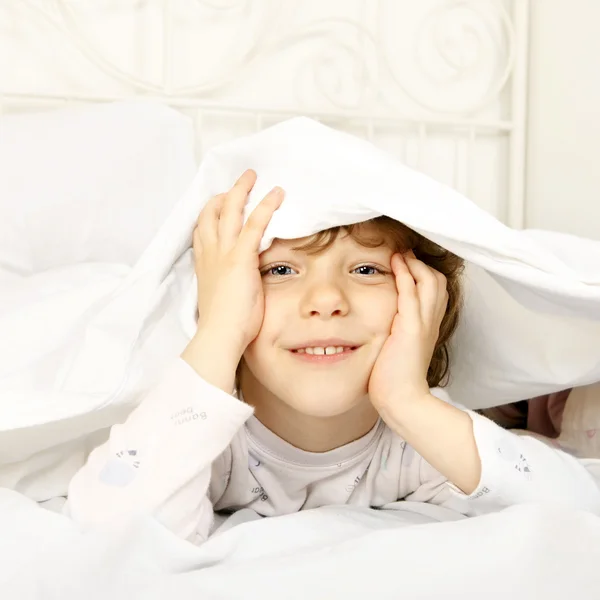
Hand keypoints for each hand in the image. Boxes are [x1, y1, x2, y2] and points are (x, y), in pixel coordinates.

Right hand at [181, 170, 283, 389]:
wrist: (219, 335)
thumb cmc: (223, 324)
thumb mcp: (222, 297)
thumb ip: (229, 283)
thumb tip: (239, 283)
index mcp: (204, 263)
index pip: (203, 229)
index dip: (211, 212)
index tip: (222, 203)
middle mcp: (210, 253)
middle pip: (211, 212)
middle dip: (224, 194)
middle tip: (240, 181)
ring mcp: (224, 253)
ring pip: (230, 210)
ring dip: (242, 190)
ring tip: (254, 177)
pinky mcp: (241, 257)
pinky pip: (254, 224)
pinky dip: (265, 205)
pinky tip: (276, 194)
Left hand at [368, 251, 448, 412]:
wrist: (403, 401)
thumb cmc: (395, 379)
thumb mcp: (399, 348)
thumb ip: (397, 332)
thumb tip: (384, 324)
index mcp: (428, 327)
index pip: (435, 291)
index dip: (424, 273)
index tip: (407, 262)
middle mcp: (430, 323)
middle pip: (438, 281)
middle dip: (421, 263)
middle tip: (404, 253)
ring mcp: (423, 325)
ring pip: (429, 282)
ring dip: (414, 264)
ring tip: (399, 254)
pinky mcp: (411, 330)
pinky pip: (411, 295)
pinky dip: (405, 275)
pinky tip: (395, 264)